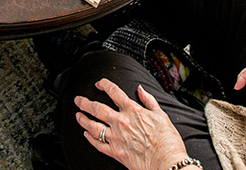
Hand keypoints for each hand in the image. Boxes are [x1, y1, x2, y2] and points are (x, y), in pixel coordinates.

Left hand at [73, 80, 187, 169]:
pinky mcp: (115, 152)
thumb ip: (149, 100)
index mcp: (133, 111)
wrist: (167, 162)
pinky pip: (98, 144)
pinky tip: (86, 135)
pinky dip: (90, 139)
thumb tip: (140, 89)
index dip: (104, 85)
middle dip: (85, 103)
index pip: (114, 92)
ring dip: (83, 120)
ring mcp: (116, 138)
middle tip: (78, 100)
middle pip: (97, 108)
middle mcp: (121, 122)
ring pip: (93, 126)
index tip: (98, 84)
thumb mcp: (161, 115)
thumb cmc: (167, 141)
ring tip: (78, 116)